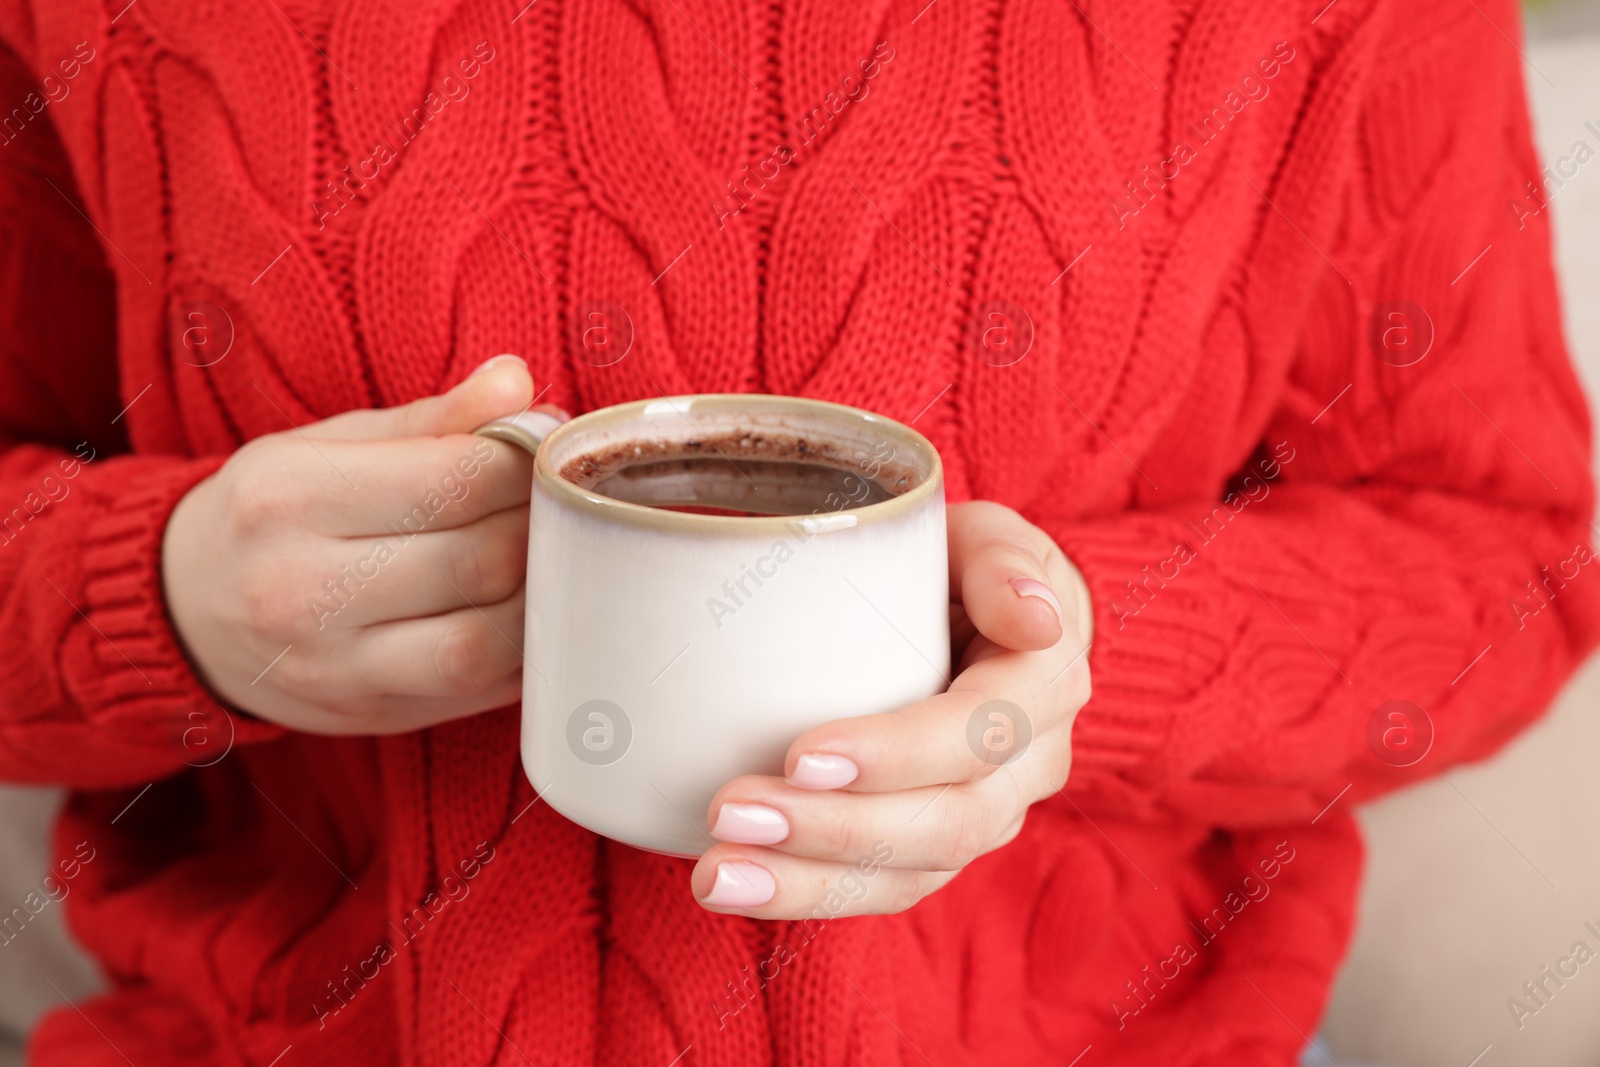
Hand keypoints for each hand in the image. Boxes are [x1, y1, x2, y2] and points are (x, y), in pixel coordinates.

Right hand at [162, 356, 559, 734]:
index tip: (543, 454)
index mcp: (290, 497)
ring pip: (482, 642)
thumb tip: (518, 383)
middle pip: (478, 561)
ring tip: (551, 561)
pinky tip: (531, 617)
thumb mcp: (329, 444)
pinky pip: (475, 694)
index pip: (453, 480)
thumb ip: (432, 419)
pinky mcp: (366, 716)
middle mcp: (300, 589)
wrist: (183, 611)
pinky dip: (521, 655)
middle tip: (557, 507)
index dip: (524, 466)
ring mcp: (332, 667)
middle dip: (539, 529)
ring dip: (540, 599)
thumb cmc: (272, 513)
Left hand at [691, 500, 1092, 916]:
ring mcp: (987, 817)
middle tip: (732, 811)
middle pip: (945, 822)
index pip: (978, 734)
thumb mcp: (986, 538)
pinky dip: (807, 894)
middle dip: (833, 827)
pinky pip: (883, 890)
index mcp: (1043, 687)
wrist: (987, 619)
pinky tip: (736, 885)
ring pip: (910, 873)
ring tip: (717, 872)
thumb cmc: (968, 568)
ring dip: (808, 880)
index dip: (897, 755)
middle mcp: (1029, 768)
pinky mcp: (937, 847)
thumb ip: (1005, 560)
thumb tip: (1035, 622)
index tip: (802, 756)